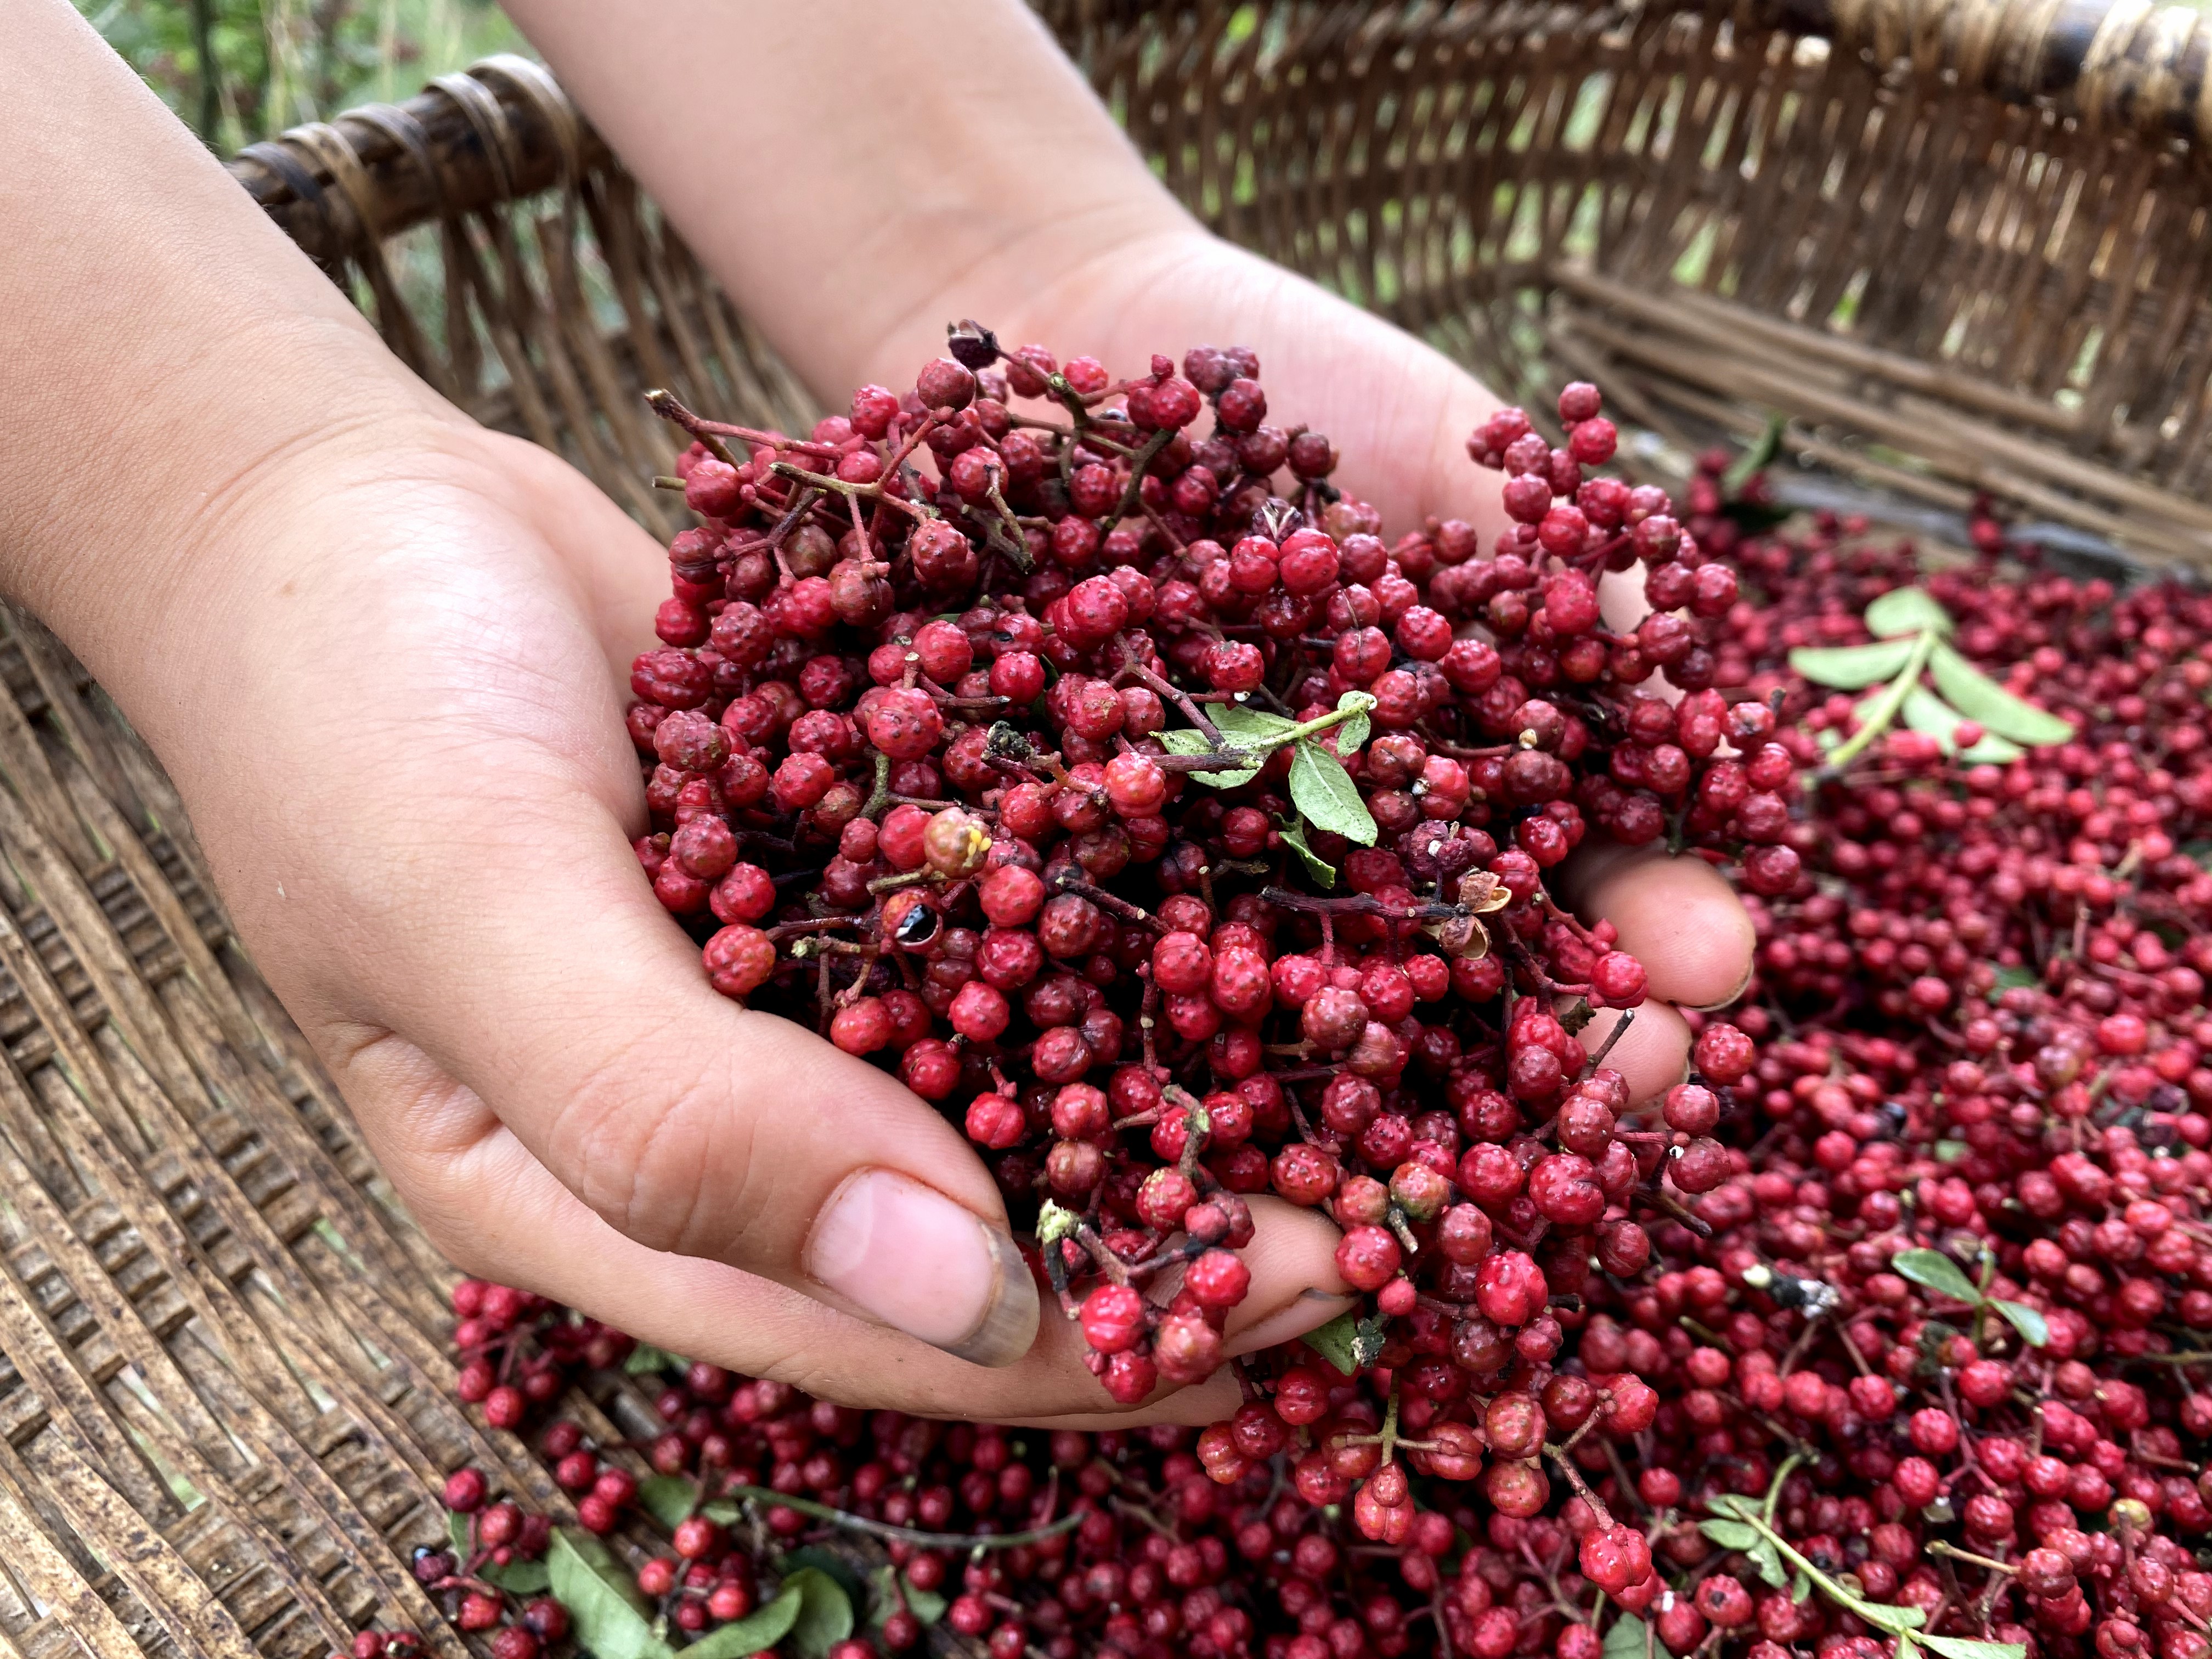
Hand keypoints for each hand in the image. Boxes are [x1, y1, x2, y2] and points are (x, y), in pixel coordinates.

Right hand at [127, 410, 1345, 1427]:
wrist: (332, 509)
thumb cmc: (355, 720)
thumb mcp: (480, 920)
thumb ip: (683, 1116)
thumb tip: (961, 1299)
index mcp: (628, 1213)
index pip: (899, 1329)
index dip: (1112, 1334)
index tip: (1324, 1293)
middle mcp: (740, 1123)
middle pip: (1001, 1225)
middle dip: (1203, 1224)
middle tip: (1423, 1200)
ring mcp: (803, 990)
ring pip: (1034, 1073)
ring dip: (1207, 1077)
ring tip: (1410, 1072)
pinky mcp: (849, 858)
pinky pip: (1016, 913)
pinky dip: (1141, 915)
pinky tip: (1293, 893)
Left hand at [855, 224, 1757, 1099]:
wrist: (1078, 333)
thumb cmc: (1301, 380)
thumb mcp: (1452, 448)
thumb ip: (1566, 560)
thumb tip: (1689, 674)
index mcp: (1461, 782)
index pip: (1576, 892)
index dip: (1647, 939)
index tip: (1714, 959)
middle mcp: (1337, 860)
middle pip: (1454, 999)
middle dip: (1539, 1065)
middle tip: (1617, 1096)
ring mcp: (1195, 876)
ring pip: (1277, 1021)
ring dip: (1359, 1106)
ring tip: (1428, 1165)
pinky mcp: (1050, 870)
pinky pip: (1088, 964)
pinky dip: (1129, 1043)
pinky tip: (1167, 1103)